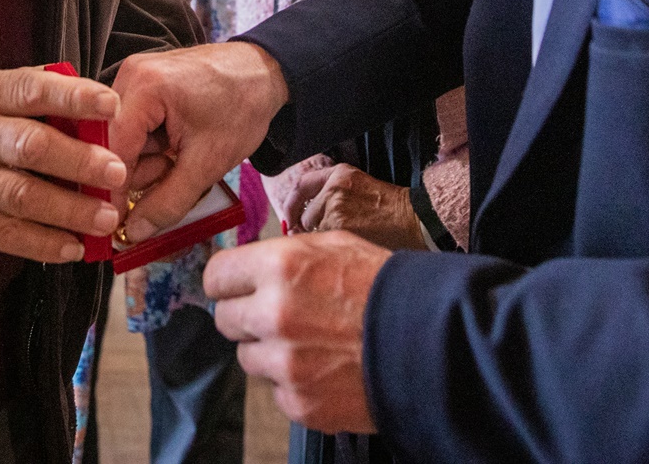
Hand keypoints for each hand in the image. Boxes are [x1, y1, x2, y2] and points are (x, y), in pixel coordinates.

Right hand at [0, 65, 126, 263]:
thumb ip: (43, 95)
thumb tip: (101, 110)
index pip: (34, 91)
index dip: (74, 98)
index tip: (112, 106)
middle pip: (31, 146)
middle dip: (78, 161)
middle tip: (117, 172)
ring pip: (22, 195)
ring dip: (69, 209)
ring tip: (105, 217)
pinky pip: (6, 233)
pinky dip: (43, 243)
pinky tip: (74, 247)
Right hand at [110, 41, 288, 242]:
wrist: (264, 74)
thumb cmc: (242, 107)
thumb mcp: (207, 163)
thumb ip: (168, 202)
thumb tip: (134, 232)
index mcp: (144, 87)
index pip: (111, 149)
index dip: (114, 190)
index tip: (118, 222)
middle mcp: (131, 77)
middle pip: (114, 144)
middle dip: (141, 172)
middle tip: (171, 174)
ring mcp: (136, 80)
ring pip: (126, 141)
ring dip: (150, 162)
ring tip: (181, 157)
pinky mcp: (144, 88)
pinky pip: (136, 130)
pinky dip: (153, 148)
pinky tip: (177, 148)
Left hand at [206, 232, 387, 433]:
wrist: (433, 340)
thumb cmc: (387, 288)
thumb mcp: (335, 246)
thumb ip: (284, 256)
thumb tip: (251, 268)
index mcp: (280, 267)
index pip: (215, 276)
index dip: (227, 282)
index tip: (235, 287)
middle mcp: (274, 314)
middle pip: (225, 319)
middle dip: (247, 317)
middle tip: (280, 316)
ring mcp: (285, 363)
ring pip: (248, 358)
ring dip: (270, 352)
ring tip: (313, 343)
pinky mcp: (299, 402)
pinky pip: (277, 391)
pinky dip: (295, 383)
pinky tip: (327, 368)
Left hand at [286, 163, 428, 250]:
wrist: (413, 220)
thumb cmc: (388, 209)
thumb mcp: (358, 186)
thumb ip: (330, 192)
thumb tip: (299, 216)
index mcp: (339, 173)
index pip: (301, 184)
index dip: (291, 204)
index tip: (289, 217)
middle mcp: (334, 187)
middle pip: (305, 214)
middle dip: (310, 229)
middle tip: (326, 238)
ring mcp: (336, 208)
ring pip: (313, 231)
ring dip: (322, 240)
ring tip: (345, 241)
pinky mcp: (340, 227)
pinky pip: (322, 242)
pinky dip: (330, 248)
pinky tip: (348, 248)